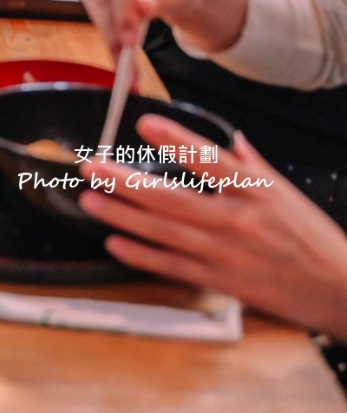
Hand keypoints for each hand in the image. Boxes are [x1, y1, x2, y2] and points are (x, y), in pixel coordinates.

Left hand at [79, 115, 346, 340]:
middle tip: (92, 166)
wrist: (340, 290)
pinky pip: (172, 267)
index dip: (174, 140)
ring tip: (90, 199)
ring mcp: (224, 253)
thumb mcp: (286, 193)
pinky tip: (115, 243)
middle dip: (125, 181)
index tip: (144, 123)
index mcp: (255, 191)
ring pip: (162, 232)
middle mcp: (236, 220)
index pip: (209, 159)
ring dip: (122, 215)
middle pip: (170, 197)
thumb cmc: (313, 239)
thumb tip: (231, 140)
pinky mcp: (220, 281)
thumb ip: (251, 165)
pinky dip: (141, 256)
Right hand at [82, 0, 247, 56]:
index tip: (130, 41)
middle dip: (115, 28)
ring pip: (95, 3)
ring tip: (125, 64)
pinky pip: (92, 11)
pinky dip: (105, 35)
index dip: (125, 10)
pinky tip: (118, 52)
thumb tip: (143, 5)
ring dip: (108, 37)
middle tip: (126, 60)